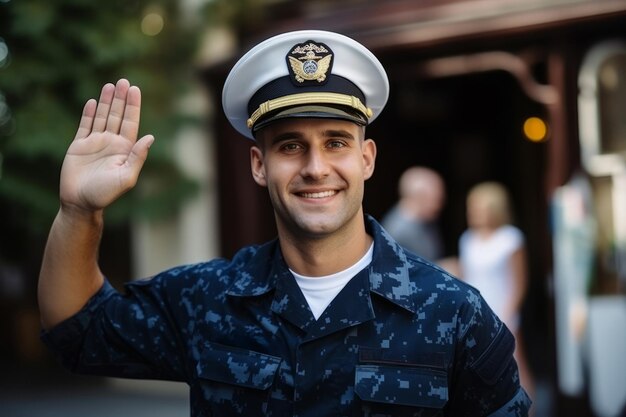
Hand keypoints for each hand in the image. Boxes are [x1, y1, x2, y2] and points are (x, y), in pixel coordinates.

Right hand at [59, 79, 153, 212]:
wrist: (80, 203)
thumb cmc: (105, 194)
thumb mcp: (127, 177)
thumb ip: (138, 157)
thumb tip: (150, 138)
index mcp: (125, 149)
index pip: (131, 122)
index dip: (133, 106)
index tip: (135, 89)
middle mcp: (111, 143)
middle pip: (117, 116)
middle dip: (121, 99)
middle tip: (123, 81)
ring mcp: (95, 143)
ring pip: (102, 117)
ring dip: (106, 102)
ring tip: (110, 85)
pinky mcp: (79, 146)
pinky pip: (84, 126)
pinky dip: (88, 114)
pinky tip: (93, 102)